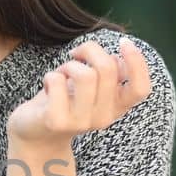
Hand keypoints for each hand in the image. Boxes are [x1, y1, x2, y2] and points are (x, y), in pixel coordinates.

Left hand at [6, 37, 151, 146]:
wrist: (35, 132)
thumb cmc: (65, 100)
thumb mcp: (92, 86)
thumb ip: (109, 73)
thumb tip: (118, 57)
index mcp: (117, 108)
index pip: (141, 89)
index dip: (137, 62)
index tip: (124, 43)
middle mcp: (103, 118)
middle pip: (108, 68)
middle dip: (90, 50)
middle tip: (76, 55)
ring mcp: (80, 122)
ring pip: (84, 74)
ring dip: (69, 65)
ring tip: (62, 74)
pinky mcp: (56, 121)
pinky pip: (57, 81)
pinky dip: (50, 76)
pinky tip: (47, 87)